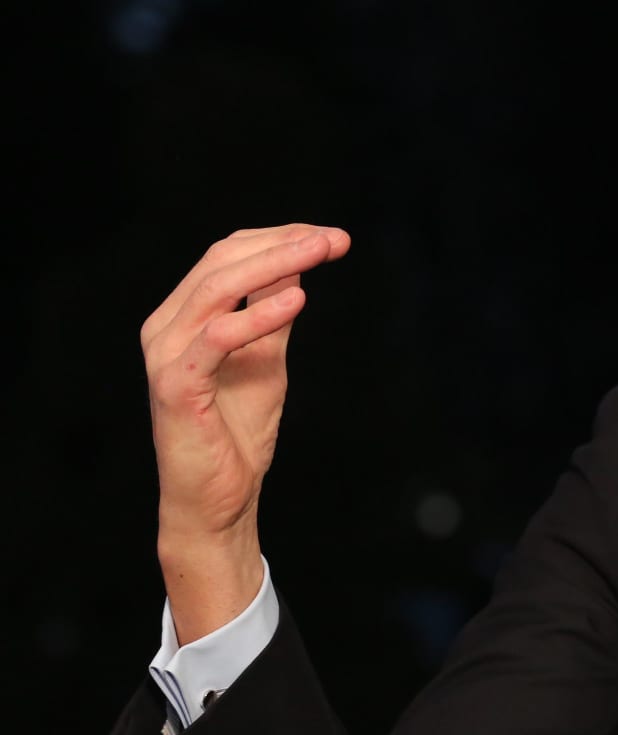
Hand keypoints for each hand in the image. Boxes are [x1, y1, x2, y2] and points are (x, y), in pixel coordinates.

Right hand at [141, 224, 350, 640]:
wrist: (218, 498)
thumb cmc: (236, 429)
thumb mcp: (266, 358)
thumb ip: (272, 313)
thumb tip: (296, 266)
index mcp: (182, 314)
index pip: (226, 255)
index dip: (278, 238)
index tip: (330, 236)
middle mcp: (166, 326)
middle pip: (221, 261)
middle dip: (282, 243)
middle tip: (334, 239)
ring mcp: (166, 354)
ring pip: (216, 288)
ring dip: (275, 265)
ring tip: (320, 253)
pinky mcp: (177, 386)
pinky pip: (217, 337)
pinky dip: (257, 315)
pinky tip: (297, 301)